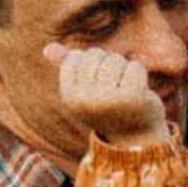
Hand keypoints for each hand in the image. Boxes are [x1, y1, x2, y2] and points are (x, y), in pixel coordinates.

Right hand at [47, 43, 173, 146]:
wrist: (136, 138)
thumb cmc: (108, 109)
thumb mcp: (84, 89)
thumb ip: (67, 67)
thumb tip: (47, 48)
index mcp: (69, 97)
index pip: (75, 57)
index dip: (90, 63)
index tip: (97, 83)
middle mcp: (85, 99)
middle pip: (95, 55)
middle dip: (107, 64)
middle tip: (113, 87)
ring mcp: (109, 98)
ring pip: (115, 59)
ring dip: (123, 69)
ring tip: (124, 89)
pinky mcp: (133, 96)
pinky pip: (135, 66)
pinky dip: (139, 73)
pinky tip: (139, 91)